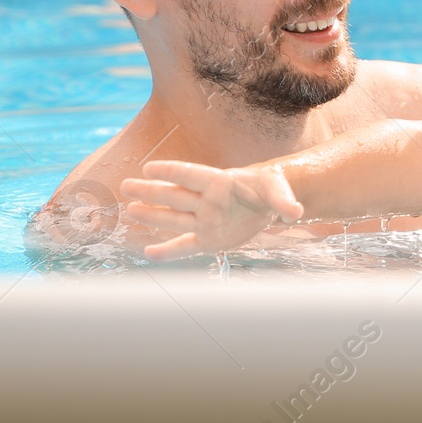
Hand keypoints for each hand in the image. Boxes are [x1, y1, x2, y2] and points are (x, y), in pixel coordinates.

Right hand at [122, 160, 303, 261]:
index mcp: (220, 182)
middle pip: (175, 195)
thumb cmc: (270, 188)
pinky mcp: (208, 238)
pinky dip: (170, 252)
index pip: (193, 175)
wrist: (268, 203)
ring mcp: (205, 219)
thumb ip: (284, 201)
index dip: (172, 171)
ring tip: (130, 211)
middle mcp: (207, 200)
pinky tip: (149, 254)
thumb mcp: (279, 191)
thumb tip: (295, 212)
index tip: (150, 168)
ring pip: (174, 218)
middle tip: (126, 186)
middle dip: (152, 191)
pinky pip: (185, 245)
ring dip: (153, 215)